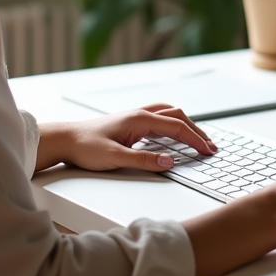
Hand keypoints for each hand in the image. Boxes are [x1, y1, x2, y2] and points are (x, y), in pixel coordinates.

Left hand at [35, 103, 215, 173]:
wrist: (65, 139)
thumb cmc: (85, 147)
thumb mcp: (114, 158)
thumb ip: (143, 160)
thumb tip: (169, 162)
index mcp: (140, 120)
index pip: (176, 127)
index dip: (195, 139)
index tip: (208, 151)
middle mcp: (140, 114)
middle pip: (178, 116)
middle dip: (196, 131)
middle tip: (210, 147)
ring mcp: (136, 116)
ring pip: (170, 114)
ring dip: (187, 125)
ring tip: (198, 139)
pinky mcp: (131, 123)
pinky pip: (160, 118)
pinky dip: (174, 124)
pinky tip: (174, 134)